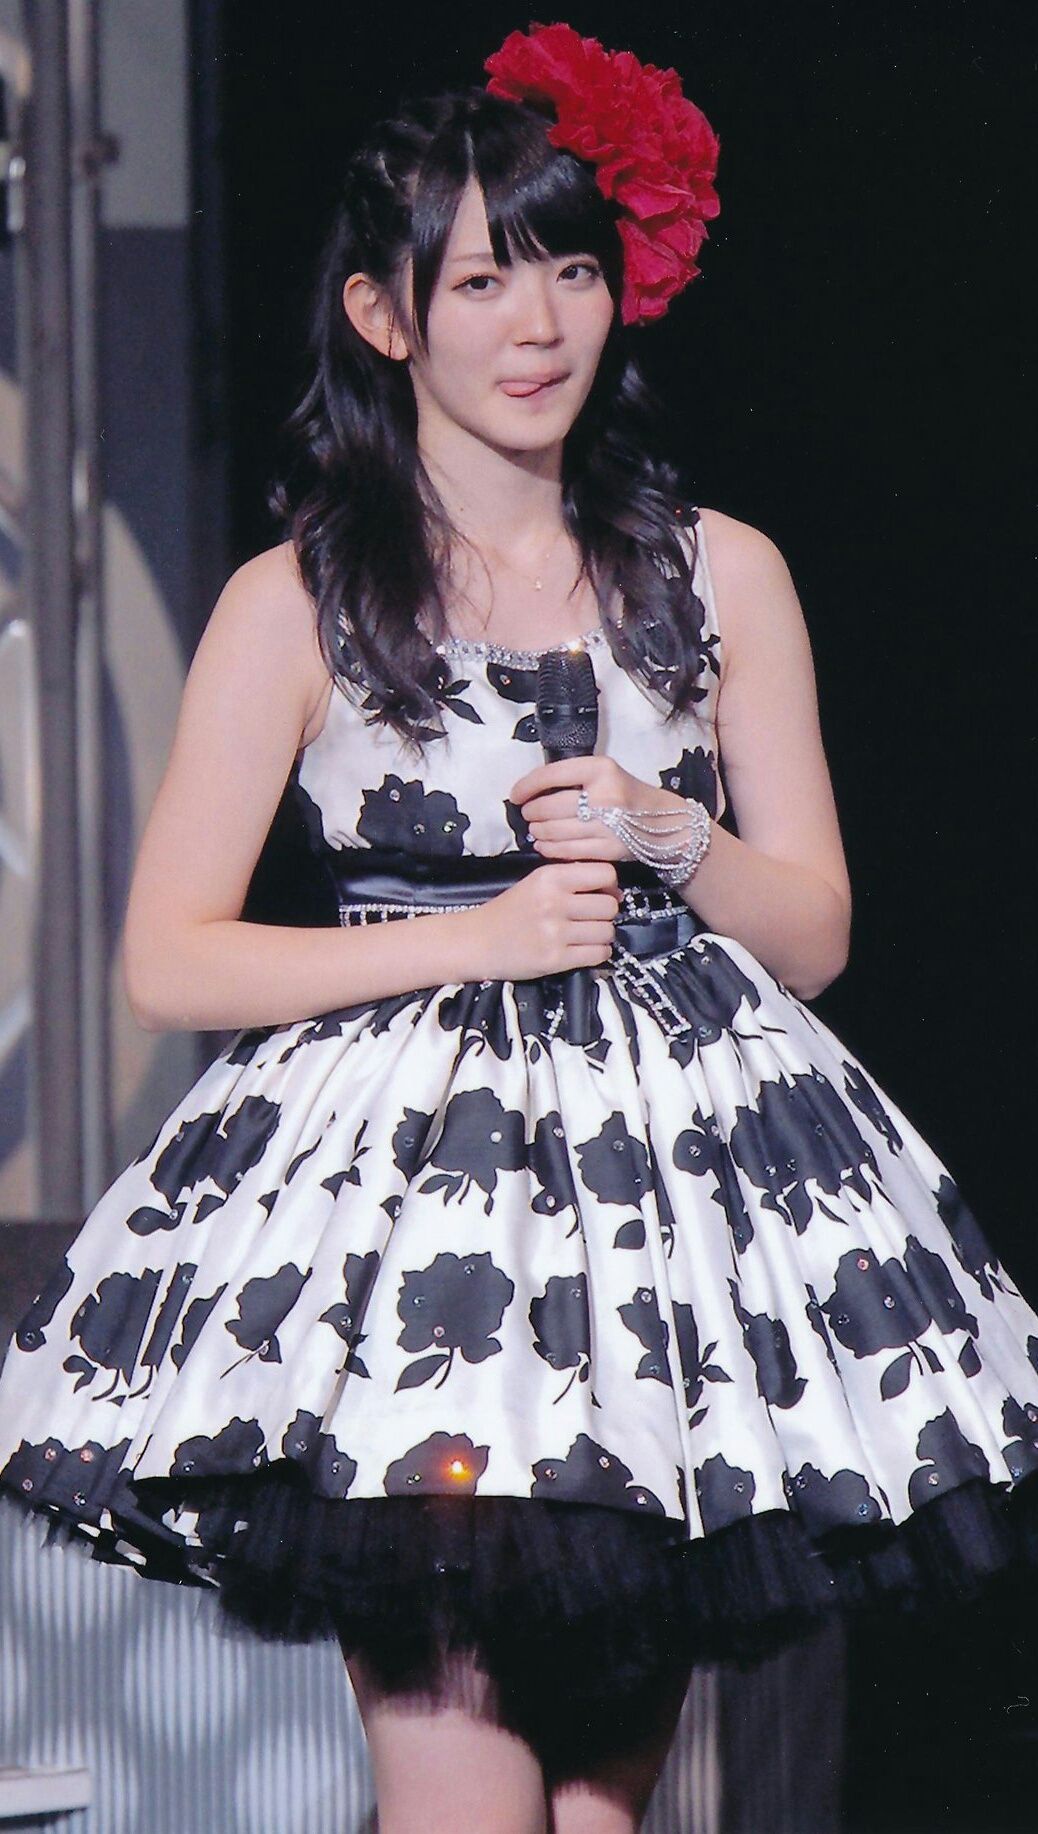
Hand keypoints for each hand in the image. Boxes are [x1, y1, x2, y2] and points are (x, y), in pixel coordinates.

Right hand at [461, 861, 620, 980]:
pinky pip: (599, 954)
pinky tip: (583, 949)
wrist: (477, 942)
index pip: (604, 873)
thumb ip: (571, 880)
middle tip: (590, 918)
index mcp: (549, 877)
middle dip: (605, 913)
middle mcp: (554, 903)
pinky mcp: (555, 960)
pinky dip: (597, 953)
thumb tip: (615, 891)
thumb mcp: (536, 883)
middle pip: (609, 906)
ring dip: (601, 935)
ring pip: (607, 931)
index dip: (609, 885)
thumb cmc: (509, 911)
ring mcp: (555, 933)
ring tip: (585, 935)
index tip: (602, 892)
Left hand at [511, 756, 685, 861]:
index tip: (515, 795)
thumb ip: (573, 778)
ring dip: (537, 832)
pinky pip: (567, 850)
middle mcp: (605, 795)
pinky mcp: (609, 849)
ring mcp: (608, 824)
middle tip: (527, 815)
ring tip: (536, 830)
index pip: (551, 775)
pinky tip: (545, 845)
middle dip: (531, 813)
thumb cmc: (626, 794)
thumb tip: (531, 790)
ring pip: (554, 831)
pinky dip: (549, 848)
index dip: (526, 786)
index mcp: (601, 769)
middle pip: (549, 807)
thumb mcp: (605, 774)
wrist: (664, 822)